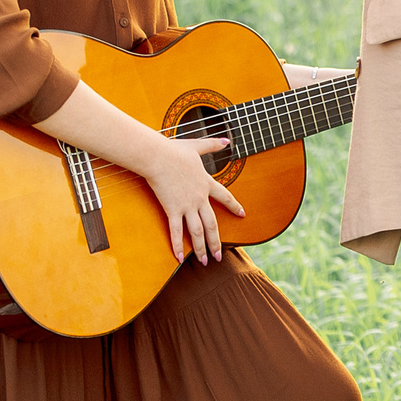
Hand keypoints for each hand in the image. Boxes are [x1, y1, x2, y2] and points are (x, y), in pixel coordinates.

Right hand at [134, 127, 246, 263]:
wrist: (158, 156)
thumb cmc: (174, 150)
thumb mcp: (197, 145)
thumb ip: (213, 144)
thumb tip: (227, 139)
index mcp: (206, 183)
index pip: (225, 197)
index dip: (234, 206)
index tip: (242, 214)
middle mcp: (199, 198)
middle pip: (212, 223)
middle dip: (216, 241)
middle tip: (220, 256)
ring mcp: (186, 205)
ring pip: (197, 231)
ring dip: (202, 248)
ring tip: (206, 262)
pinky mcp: (172, 209)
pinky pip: (176, 231)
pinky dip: (178, 245)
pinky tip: (180, 258)